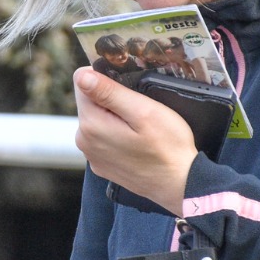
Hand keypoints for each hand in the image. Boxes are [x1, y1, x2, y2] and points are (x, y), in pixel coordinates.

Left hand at [72, 68, 196, 214]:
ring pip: (97, 120)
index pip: (83, 83)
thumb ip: (109, 92)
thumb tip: (80, 75)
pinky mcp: (102, 165)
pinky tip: (137, 142)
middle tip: (140, 110)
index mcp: (90, 124)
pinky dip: (117, 135)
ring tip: (140, 128)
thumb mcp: (143, 111)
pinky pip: (104, 138)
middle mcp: (83, 141)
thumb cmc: (167, 147)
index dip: (106, 80)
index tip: (129, 90)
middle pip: (89, 102)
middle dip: (111, 100)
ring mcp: (92, 155)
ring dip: (115, 117)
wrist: (179, 185)